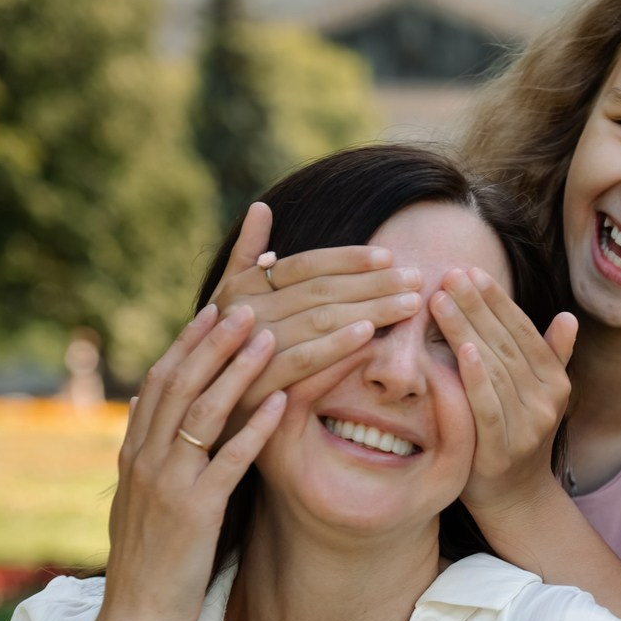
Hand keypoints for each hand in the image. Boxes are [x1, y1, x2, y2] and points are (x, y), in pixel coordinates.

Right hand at [105, 304, 284, 620]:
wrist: (139, 613)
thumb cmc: (153, 555)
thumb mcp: (142, 493)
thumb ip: (148, 446)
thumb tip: (148, 400)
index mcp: (136, 449)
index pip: (163, 379)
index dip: (190, 340)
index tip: (218, 305)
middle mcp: (146, 457)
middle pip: (180, 382)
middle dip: (214, 340)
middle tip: (247, 303)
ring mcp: (167, 482)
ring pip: (201, 411)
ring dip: (235, 369)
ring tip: (268, 335)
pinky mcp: (193, 511)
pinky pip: (226, 462)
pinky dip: (253, 429)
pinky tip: (281, 404)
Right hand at [208, 202, 422, 419]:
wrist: (202, 413)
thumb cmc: (225, 355)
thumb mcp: (228, 301)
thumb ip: (245, 255)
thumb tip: (260, 207)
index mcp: (243, 288)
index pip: (306, 265)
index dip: (349, 259)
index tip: (389, 256)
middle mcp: (245, 312)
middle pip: (322, 290)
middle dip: (374, 283)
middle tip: (418, 279)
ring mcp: (250, 347)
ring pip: (320, 320)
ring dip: (370, 309)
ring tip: (409, 305)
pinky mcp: (257, 383)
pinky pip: (305, 359)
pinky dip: (338, 345)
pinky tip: (371, 335)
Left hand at [430, 269, 577, 519]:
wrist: (514, 500)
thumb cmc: (515, 438)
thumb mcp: (536, 397)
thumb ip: (549, 357)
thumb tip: (568, 317)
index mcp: (554, 382)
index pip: (522, 331)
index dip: (496, 300)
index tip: (470, 271)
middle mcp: (546, 401)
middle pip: (505, 344)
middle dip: (475, 306)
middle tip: (448, 274)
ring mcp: (527, 426)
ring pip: (495, 368)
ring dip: (466, 331)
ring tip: (440, 301)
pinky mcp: (503, 450)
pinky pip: (488, 407)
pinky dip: (476, 378)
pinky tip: (460, 351)